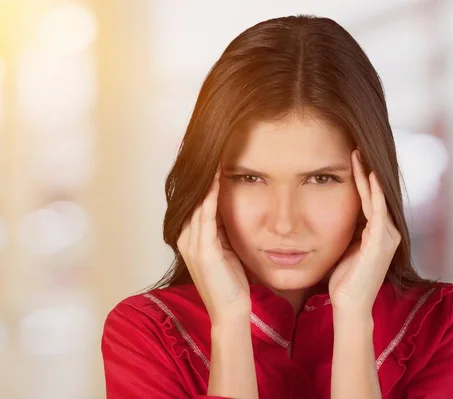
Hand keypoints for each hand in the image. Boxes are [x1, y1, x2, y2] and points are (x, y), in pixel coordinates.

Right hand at [177, 166, 250, 322]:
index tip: (214, 160)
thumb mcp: (225, 249)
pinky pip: (206, 216)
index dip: (204, 182)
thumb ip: (221, 229)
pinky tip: (217, 180)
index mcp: (189, 238)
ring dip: (206, 180)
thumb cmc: (230, 282)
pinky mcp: (203, 250)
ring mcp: (192, 244)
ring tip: (214, 158)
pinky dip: (211, 196)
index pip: (195, 202)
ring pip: (198, 203)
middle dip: (203, 176)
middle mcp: (185, 238)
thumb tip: (228, 208)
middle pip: (193, 199)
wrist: (230, 310)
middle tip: (212, 150)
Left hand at [328, 149, 401, 316]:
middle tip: (356, 148)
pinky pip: (378, 211)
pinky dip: (375, 192)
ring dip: (368, 176)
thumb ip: (350, 231)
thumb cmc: (346, 280)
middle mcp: (388, 232)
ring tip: (359, 155)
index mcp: (379, 233)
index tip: (351, 159)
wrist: (350, 305)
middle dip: (366, 171)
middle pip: (376, 194)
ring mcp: (387, 237)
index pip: (370, 199)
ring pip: (377, 198)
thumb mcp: (348, 248)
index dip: (361, 179)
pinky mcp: (381, 242)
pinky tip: (370, 175)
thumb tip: (339, 215)